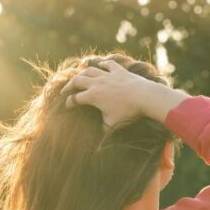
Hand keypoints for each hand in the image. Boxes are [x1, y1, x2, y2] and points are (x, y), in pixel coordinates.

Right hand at [62, 59, 188, 128]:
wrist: (145, 97)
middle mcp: (97, 83)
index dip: (68, 103)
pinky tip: (100, 65)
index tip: (66, 107)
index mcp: (93, 96)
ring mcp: (108, 75)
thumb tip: (96, 146)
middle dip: (68, 86)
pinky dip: (102, 63)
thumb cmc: (128, 112)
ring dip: (82, 73)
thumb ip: (102, 131)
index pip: (75, 99)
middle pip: (77, 81)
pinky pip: (108, 64)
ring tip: (79, 77)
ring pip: (90, 70)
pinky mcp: (119, 70)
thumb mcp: (113, 125)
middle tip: (64, 91)